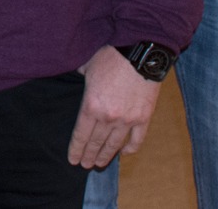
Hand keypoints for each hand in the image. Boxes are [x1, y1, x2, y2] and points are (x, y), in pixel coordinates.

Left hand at [67, 45, 163, 168]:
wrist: (140, 53)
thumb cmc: (111, 56)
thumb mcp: (86, 65)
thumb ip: (78, 76)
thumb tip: (74, 76)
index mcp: (91, 106)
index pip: (80, 135)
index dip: (76, 149)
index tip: (73, 160)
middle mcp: (108, 117)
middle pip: (95, 143)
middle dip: (88, 155)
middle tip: (85, 165)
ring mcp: (128, 120)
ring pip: (114, 144)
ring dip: (106, 155)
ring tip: (99, 163)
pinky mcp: (144, 118)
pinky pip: (137, 139)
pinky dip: (130, 148)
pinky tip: (123, 153)